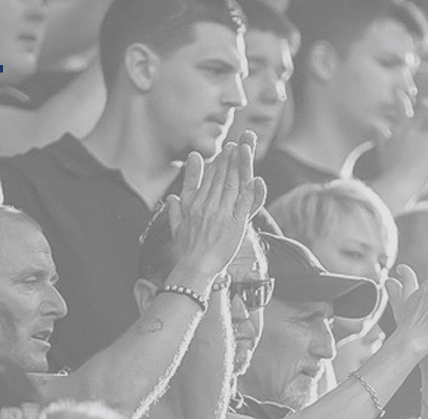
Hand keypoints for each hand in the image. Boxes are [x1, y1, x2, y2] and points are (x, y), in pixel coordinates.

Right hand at [166, 132, 263, 286]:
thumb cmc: (186, 249)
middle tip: (237, 143)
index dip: (216, 163)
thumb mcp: (176, 225)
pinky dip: (251, 190)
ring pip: (232, 184)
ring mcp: (221, 213)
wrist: (194, 266)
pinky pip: (244, 203)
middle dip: (229, 158)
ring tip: (245, 151)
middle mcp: (207, 205)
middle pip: (220, 177)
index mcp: (194, 203)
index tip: (223, 150)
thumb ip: (174, 208)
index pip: (207, 179)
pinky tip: (256, 179)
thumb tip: (172, 196)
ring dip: (239, 166)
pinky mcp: (235, 224)